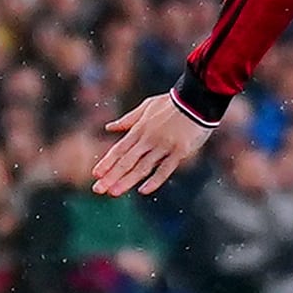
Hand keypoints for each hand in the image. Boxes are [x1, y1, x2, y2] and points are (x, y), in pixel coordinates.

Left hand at [91, 95, 212, 197]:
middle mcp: (149, 139)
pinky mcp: (180, 151)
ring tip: (113, 192)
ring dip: (127, 181)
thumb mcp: (147, 107)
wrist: (197, 99)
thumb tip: (109, 127)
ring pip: (143, 167)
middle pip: (127, 161)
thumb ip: (128, 119)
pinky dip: (154, 180)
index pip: (120, 149)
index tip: (95, 174)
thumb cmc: (172, 103)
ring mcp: (164, 146)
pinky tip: (143, 190)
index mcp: (140, 128)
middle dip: (111, 176)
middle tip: (98, 189)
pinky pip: (165, 169)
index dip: (107, 162)